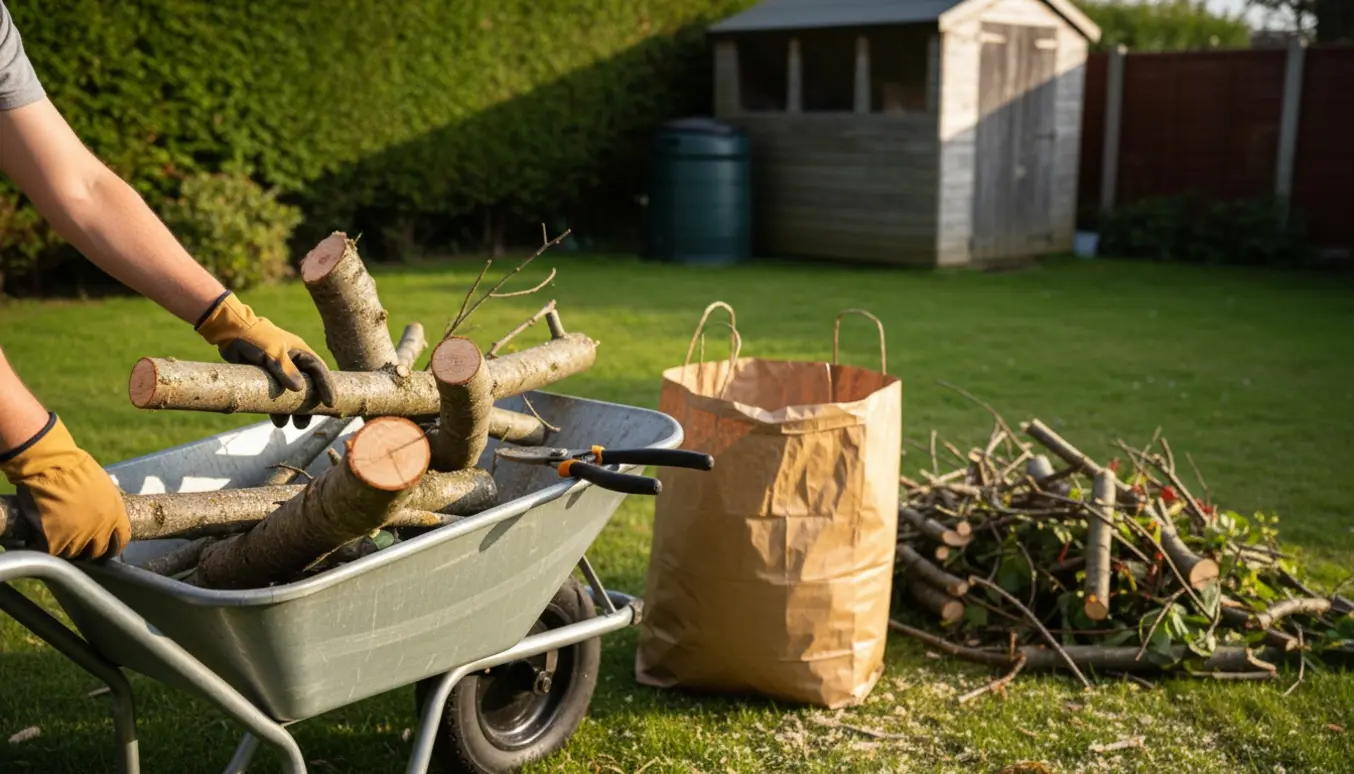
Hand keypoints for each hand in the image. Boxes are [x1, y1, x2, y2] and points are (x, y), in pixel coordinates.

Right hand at [0, 414, 130, 560]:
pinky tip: (41, 539)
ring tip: (56, 537)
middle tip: (76, 542)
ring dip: (65, 547)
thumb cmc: (75, 469)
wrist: (51, 466)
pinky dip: (45, 547)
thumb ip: (108, 505)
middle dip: (88, 548)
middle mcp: (101, 529)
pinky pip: (52, 552)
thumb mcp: (104, 486)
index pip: (121, 540)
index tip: (105, 546)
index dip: (112, 545)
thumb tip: (105, 514)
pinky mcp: (56, 541)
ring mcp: (78, 537)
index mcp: (116, 515)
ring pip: (74, 554)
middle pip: (97, 551)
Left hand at [194, 291, 335, 428]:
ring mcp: (280, 371)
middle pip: (309, 386)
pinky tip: (277, 419)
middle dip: (309, 405)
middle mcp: (294, 363)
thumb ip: (285, 370)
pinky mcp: (267, 378)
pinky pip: (277, 395)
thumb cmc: (255, 338)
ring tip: (293, 425)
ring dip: (293, 410)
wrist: (229, 332)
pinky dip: (277, 407)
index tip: (330, 404)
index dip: (327, 387)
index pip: (320, 371)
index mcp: (301, 352)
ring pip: (292, 394)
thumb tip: (299, 389)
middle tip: (308, 421)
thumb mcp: (272, 353)